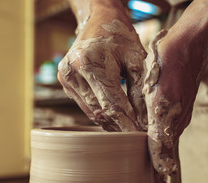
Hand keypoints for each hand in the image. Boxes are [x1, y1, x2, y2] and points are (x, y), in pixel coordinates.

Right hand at [58, 11, 146, 130]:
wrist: (98, 20)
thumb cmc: (120, 37)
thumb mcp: (135, 58)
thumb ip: (139, 90)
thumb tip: (143, 120)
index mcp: (90, 62)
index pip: (112, 104)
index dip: (127, 123)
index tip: (141, 137)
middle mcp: (72, 71)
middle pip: (99, 111)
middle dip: (120, 125)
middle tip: (137, 136)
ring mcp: (65, 77)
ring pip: (91, 111)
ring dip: (110, 122)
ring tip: (128, 128)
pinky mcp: (64, 81)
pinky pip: (84, 104)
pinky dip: (100, 112)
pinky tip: (114, 116)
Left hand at [143, 28, 206, 182]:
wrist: (189, 43)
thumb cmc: (170, 68)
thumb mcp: (160, 103)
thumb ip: (160, 136)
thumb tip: (164, 167)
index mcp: (170, 126)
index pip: (163, 160)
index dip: (156, 175)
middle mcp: (174, 122)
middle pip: (163, 150)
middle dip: (153, 165)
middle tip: (140, 178)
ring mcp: (176, 112)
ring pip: (162, 137)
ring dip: (152, 149)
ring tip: (139, 160)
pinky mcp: (175, 102)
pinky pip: (163, 123)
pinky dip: (154, 132)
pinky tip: (144, 132)